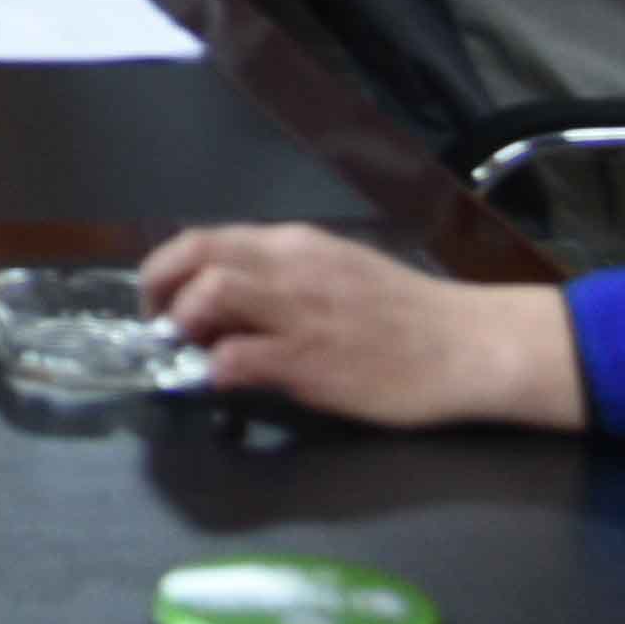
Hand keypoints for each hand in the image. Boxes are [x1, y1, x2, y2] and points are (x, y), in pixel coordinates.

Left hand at [138, 229, 590, 433]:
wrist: (466, 345)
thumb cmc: (406, 316)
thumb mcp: (336, 274)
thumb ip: (281, 279)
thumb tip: (226, 300)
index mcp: (293, 244)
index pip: (204, 238)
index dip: (167, 270)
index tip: (162, 302)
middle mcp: (289, 266)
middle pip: (194, 255)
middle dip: (159, 291)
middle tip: (161, 330)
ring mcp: (300, 311)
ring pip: (210, 292)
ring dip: (184, 325)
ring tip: (192, 355)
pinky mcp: (312, 359)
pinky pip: (240, 356)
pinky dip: (216, 371)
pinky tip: (225, 385)